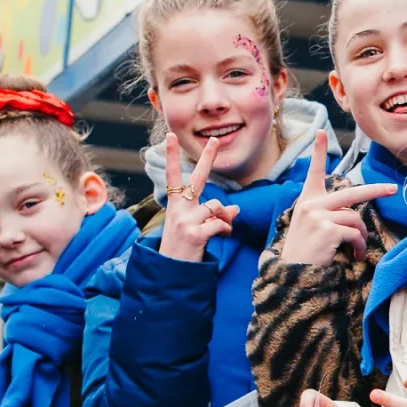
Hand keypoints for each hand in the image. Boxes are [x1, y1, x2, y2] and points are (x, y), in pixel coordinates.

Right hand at [156, 135, 237, 261]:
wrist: (170, 270)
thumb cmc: (183, 246)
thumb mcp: (194, 226)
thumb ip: (213, 215)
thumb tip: (236, 208)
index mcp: (175, 204)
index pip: (173, 175)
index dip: (171, 156)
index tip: (170, 135)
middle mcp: (178, 208)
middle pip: (196, 178)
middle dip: (207, 158)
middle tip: (215, 139)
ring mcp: (185, 220)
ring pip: (217, 206)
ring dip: (226, 218)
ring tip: (223, 229)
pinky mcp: (194, 233)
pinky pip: (220, 223)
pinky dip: (226, 229)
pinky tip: (223, 236)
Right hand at [280, 131, 397, 264]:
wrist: (292, 275)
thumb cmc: (307, 252)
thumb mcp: (312, 226)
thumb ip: (328, 213)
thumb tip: (353, 213)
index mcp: (307, 201)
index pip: (314, 172)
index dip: (319, 152)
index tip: (321, 132)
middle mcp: (311, 204)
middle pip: (352, 193)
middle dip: (376, 191)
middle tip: (392, 188)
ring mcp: (318, 215)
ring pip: (356, 219)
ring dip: (361, 237)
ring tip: (357, 250)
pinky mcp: (327, 229)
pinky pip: (356, 234)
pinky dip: (360, 247)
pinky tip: (355, 256)